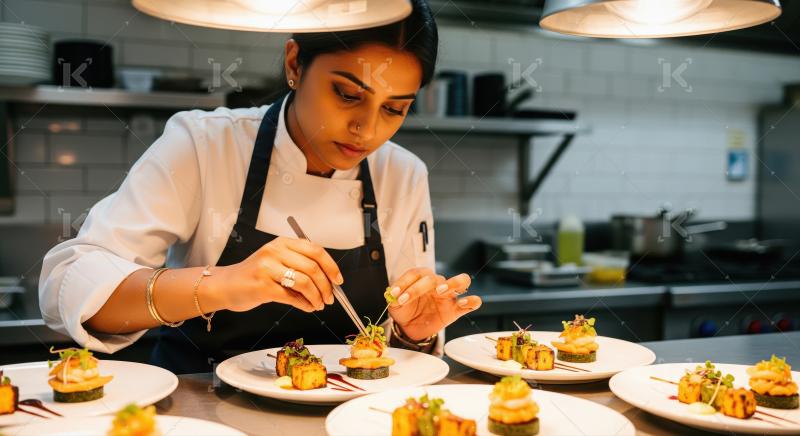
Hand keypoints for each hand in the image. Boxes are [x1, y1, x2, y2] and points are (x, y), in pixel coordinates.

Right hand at [211, 237, 342, 312]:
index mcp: (282, 243)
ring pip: (304, 282)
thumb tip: (329, 280)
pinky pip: (292, 297)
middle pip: (312, 267)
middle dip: (326, 286)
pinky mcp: (262, 286)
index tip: (338, 280)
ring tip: (318, 305)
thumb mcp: (276, 261)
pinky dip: (304, 304)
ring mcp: (267, 268)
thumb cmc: (255, 275)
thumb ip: (299, 264)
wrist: (226, 285)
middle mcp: (275, 252)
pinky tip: (307, 307)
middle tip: (330, 298)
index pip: (315, 250)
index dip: (331, 266)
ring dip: (316, 297)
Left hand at [387, 268, 481, 340]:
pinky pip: (473, 302)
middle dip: (418, 288)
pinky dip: (471, 301)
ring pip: (462, 280)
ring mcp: (449, 296)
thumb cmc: (406, 311)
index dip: (404, 282)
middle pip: (434, 278)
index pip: (416, 273)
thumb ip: (393, 297)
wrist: (412, 328)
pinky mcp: (456, 309)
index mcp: (422, 278)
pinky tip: (463, 303)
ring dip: (452, 283)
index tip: (394, 294)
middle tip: (406, 298)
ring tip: (440, 291)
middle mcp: (437, 284)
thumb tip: (392, 293)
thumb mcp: (394, 304)